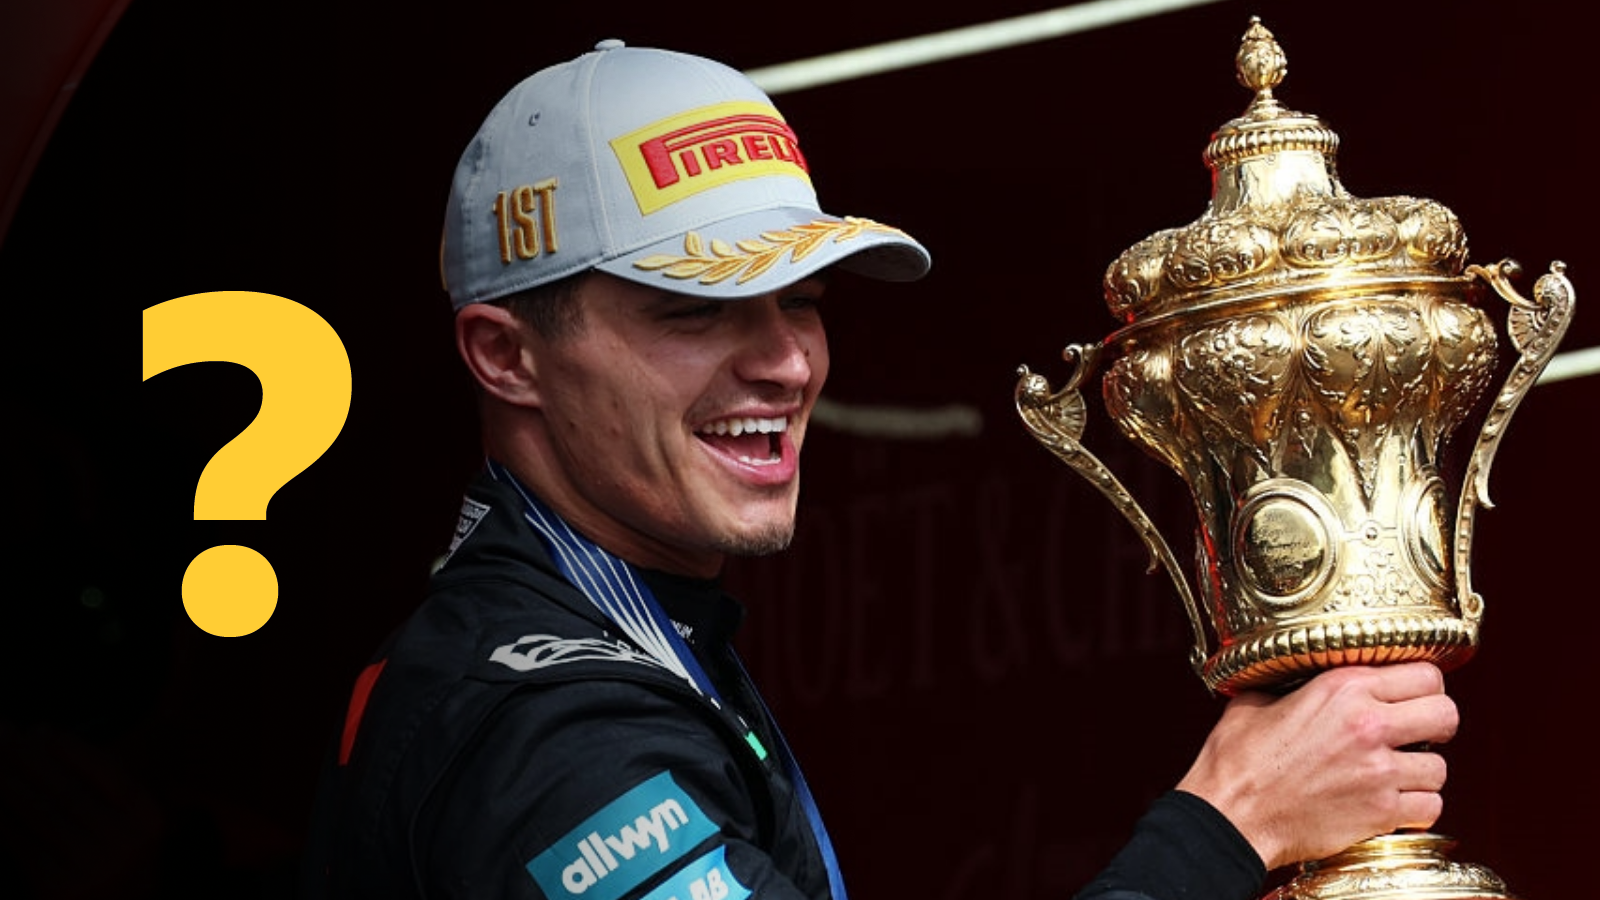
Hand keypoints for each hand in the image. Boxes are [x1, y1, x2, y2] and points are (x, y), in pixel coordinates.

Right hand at [1175, 661, 1458, 870]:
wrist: (1230, 816)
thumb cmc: (1236, 762)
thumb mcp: (1255, 702)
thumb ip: (1290, 686)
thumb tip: (1295, 681)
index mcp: (1342, 688)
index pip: (1425, 674)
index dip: (1423, 685)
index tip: (1413, 696)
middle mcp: (1369, 724)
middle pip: (1447, 714)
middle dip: (1437, 723)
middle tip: (1419, 732)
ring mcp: (1379, 771)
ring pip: (1441, 767)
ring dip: (1423, 771)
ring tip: (1399, 773)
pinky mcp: (1381, 812)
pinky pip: (1430, 807)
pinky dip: (1417, 807)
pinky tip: (1394, 802)